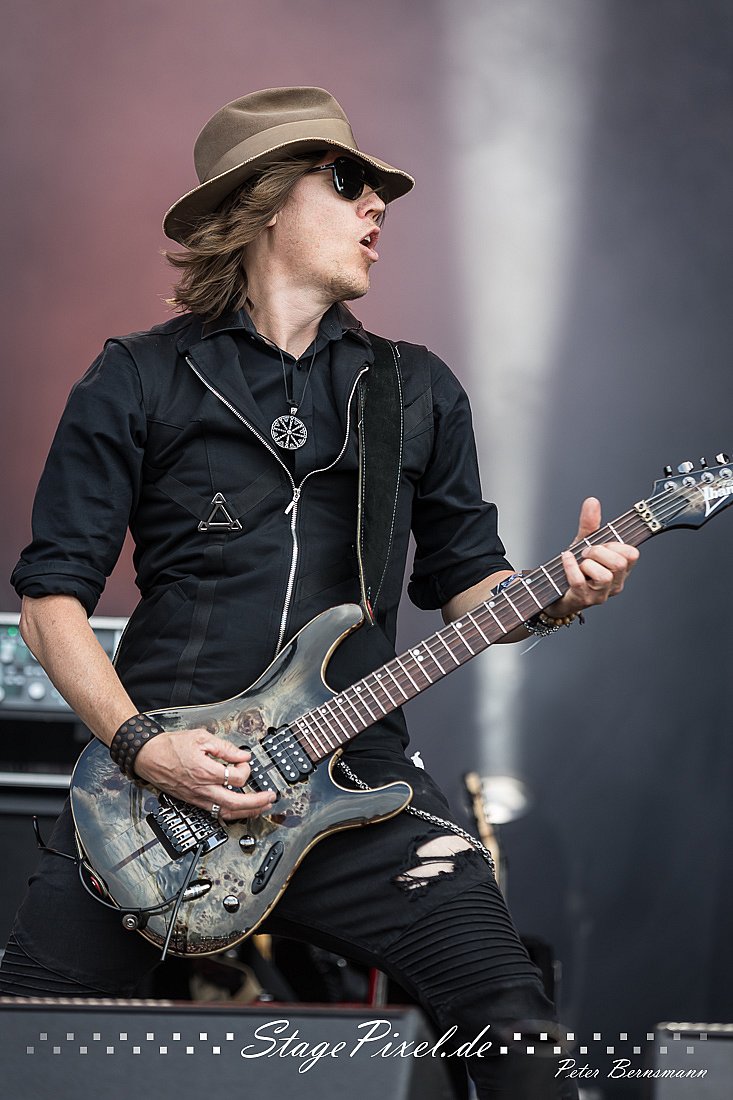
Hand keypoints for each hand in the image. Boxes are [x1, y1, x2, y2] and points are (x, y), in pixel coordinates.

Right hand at [133, 728, 275, 821]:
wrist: (149, 757)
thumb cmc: (171, 746)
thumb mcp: (201, 738)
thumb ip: (225, 748)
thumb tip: (243, 756)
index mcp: (206, 771)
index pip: (237, 778)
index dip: (246, 770)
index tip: (245, 762)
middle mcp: (203, 788)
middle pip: (236, 803)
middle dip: (257, 802)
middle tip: (270, 798)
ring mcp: (198, 798)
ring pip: (226, 812)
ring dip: (247, 812)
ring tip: (261, 808)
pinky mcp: (193, 801)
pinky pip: (215, 813)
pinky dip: (231, 814)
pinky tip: (240, 811)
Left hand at [547, 497, 638, 618]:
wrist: (556, 591)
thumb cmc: (576, 569)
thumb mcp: (584, 543)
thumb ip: (590, 524)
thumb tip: (592, 501)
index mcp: (621, 570)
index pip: (632, 554)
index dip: (615, 545)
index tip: (601, 544)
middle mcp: (615, 584)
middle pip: (619, 563)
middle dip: (599, 551)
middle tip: (586, 552)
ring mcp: (600, 594)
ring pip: (603, 576)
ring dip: (586, 563)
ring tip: (579, 562)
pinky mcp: (583, 600)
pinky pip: (580, 581)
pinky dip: (570, 566)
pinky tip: (566, 558)